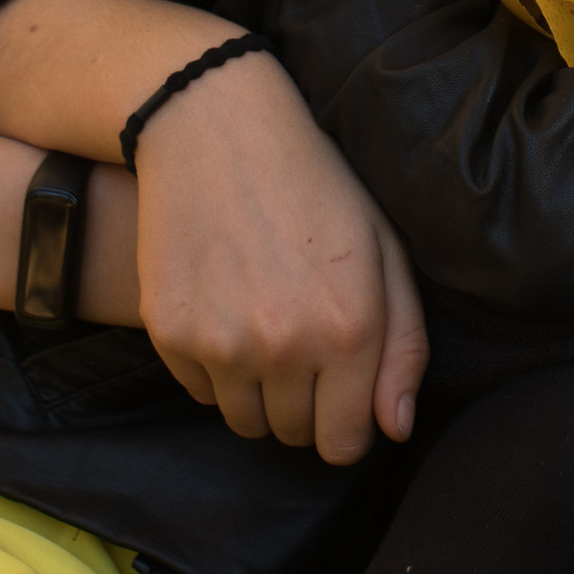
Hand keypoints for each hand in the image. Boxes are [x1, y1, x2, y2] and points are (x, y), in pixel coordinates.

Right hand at [0, 0, 429, 463]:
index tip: (342, 397)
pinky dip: (214, 369)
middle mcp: (285, 346)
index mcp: (350, 329)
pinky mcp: (170, 332)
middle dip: (305, 406)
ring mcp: (221, 343)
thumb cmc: (315, 187)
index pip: (345, 444)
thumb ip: (404, 347)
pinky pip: (199, 392)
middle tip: (303, 344)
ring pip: (245, 423)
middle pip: (295, 436)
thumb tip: (394, 429)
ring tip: (265, 326)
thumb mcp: (384, 252)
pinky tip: (226, 309)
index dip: (347, 427)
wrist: (216, 129)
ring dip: (259, 393)